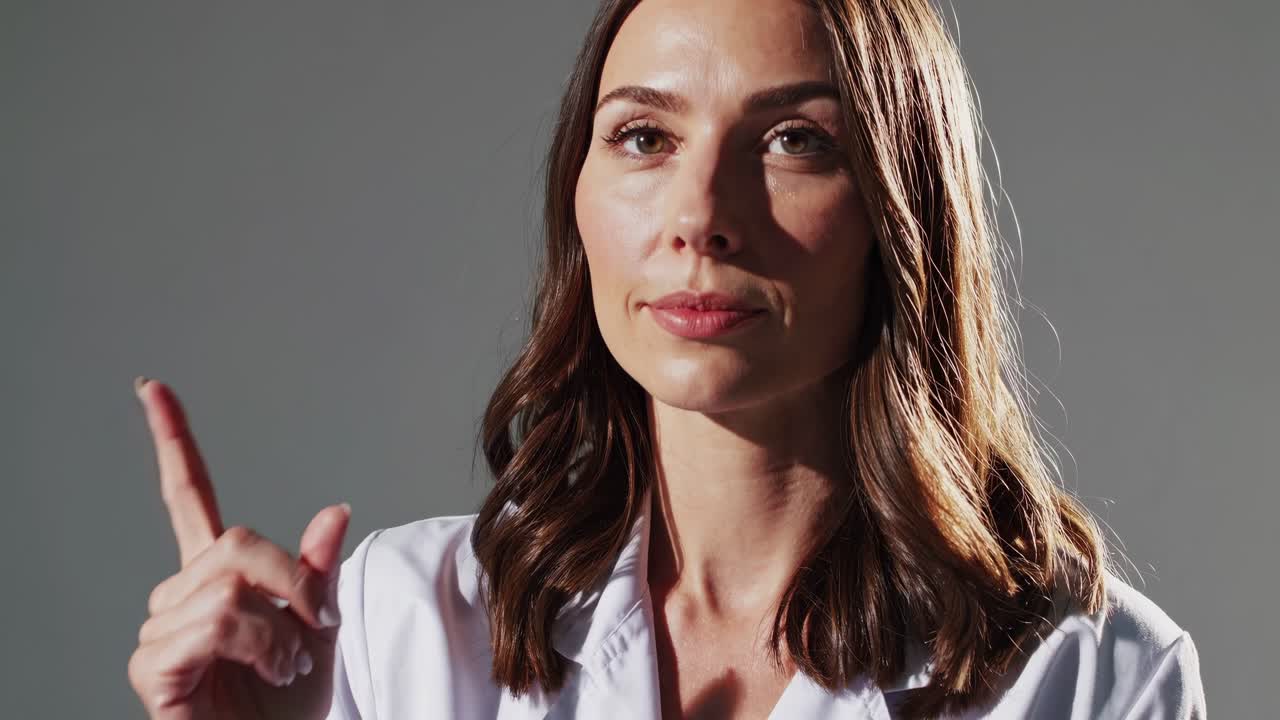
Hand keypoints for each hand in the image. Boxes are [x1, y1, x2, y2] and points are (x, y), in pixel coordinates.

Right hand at [127, 377, 350, 719]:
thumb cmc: (293, 701)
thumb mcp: (321, 624)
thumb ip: (318, 569)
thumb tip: (336, 510)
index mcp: (218, 575)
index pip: (188, 497)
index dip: (172, 441)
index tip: (153, 388)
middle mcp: (181, 595)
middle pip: (237, 543)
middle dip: (295, 581)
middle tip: (315, 625)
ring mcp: (163, 629)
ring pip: (232, 588)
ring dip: (283, 630)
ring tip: (287, 665)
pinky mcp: (155, 665)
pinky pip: (218, 623)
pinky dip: (263, 647)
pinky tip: (266, 674)